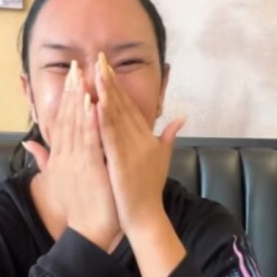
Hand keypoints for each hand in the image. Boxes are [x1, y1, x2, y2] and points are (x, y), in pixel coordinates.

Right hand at [23, 60, 120, 250]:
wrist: (88, 233)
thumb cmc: (79, 208)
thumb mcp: (58, 180)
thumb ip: (44, 159)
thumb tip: (29, 142)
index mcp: (60, 158)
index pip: (61, 123)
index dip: (65, 99)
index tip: (70, 78)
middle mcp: (65, 157)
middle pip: (66, 119)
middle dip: (70, 92)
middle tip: (75, 67)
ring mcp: (75, 162)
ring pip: (75, 126)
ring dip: (78, 100)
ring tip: (82, 77)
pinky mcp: (88, 169)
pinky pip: (88, 142)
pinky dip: (89, 122)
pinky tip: (92, 104)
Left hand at [94, 52, 185, 234]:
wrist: (146, 217)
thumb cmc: (149, 190)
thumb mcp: (162, 159)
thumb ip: (169, 137)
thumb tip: (181, 117)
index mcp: (146, 138)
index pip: (130, 106)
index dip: (118, 86)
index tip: (107, 67)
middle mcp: (140, 140)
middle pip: (123, 105)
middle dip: (110, 81)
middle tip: (99, 58)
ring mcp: (131, 151)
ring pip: (116, 117)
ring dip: (106, 94)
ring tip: (95, 72)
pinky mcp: (121, 163)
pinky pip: (110, 138)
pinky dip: (103, 121)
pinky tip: (95, 104)